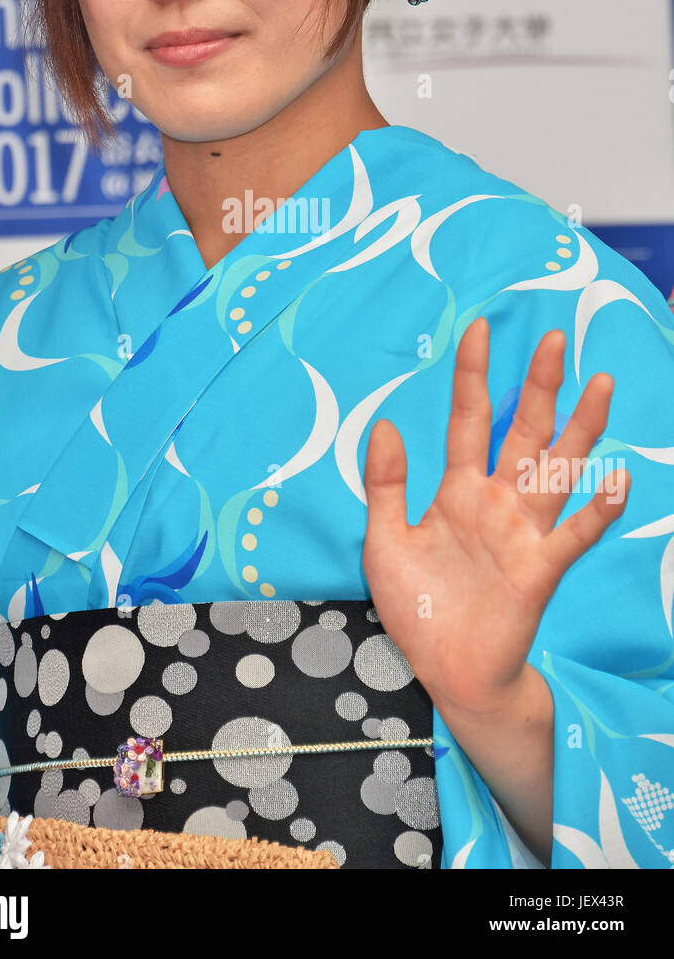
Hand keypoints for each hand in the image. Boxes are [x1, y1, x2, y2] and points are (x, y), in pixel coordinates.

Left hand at [361, 316, 629, 721]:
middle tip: (551, 339)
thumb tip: (385, 424)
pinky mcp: (539, 569)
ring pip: (557, 470)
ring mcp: (523, 532)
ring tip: (600, 385)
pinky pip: (573, 535)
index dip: (473, 375)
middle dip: (538, 386)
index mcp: (458, 490)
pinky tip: (618, 482)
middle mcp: (497, 501)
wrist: (445, 673)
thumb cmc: (418, 608)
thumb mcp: (384, 541)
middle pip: (523, 432)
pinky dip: (597, 511)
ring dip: (581, 430)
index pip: (468, 420)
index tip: (478, 329)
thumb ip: (385, 485)